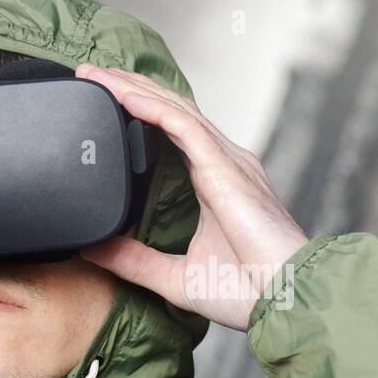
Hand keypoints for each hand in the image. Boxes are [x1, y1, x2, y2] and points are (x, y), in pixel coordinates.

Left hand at [76, 65, 307, 329]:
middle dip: (129, 88)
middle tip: (90, 76)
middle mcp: (224, 164)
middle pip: (171, 110)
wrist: (288, 302)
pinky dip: (153, 108)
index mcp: (216, 182)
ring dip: (133, 89)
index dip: (137, 110)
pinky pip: (184, 127)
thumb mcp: (176, 277)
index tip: (100, 101)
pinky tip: (124, 95)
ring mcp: (228, 162)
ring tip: (96, 75)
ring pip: (174, 110)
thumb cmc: (250, 293)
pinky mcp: (227, 169)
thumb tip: (92, 249)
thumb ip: (135, 261)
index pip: (171, 131)